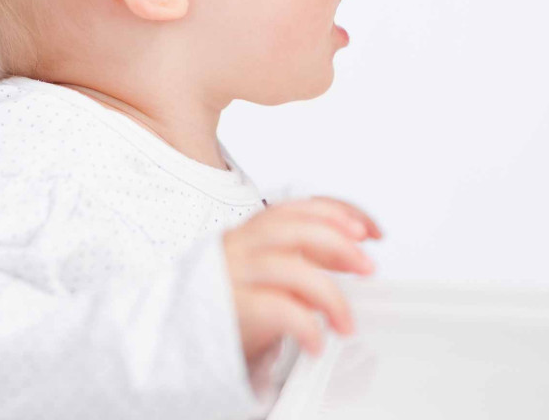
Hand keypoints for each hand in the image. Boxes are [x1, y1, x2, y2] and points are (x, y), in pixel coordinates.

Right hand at [223, 197, 379, 362]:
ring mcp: (233, 275)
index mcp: (254, 231)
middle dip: (339, 244)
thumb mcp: (271, 270)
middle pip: (296, 229)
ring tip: (346, 321)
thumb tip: (353, 255)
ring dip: (328, 294)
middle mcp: (242, 245)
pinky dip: (305, 325)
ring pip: (288, 269)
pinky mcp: (230, 308)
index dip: (341, 214)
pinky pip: (276, 310)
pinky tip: (317, 341)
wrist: (177, 338)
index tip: (371, 231)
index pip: (302, 208)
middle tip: (367, 267)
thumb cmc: (230, 301)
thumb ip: (306, 257)